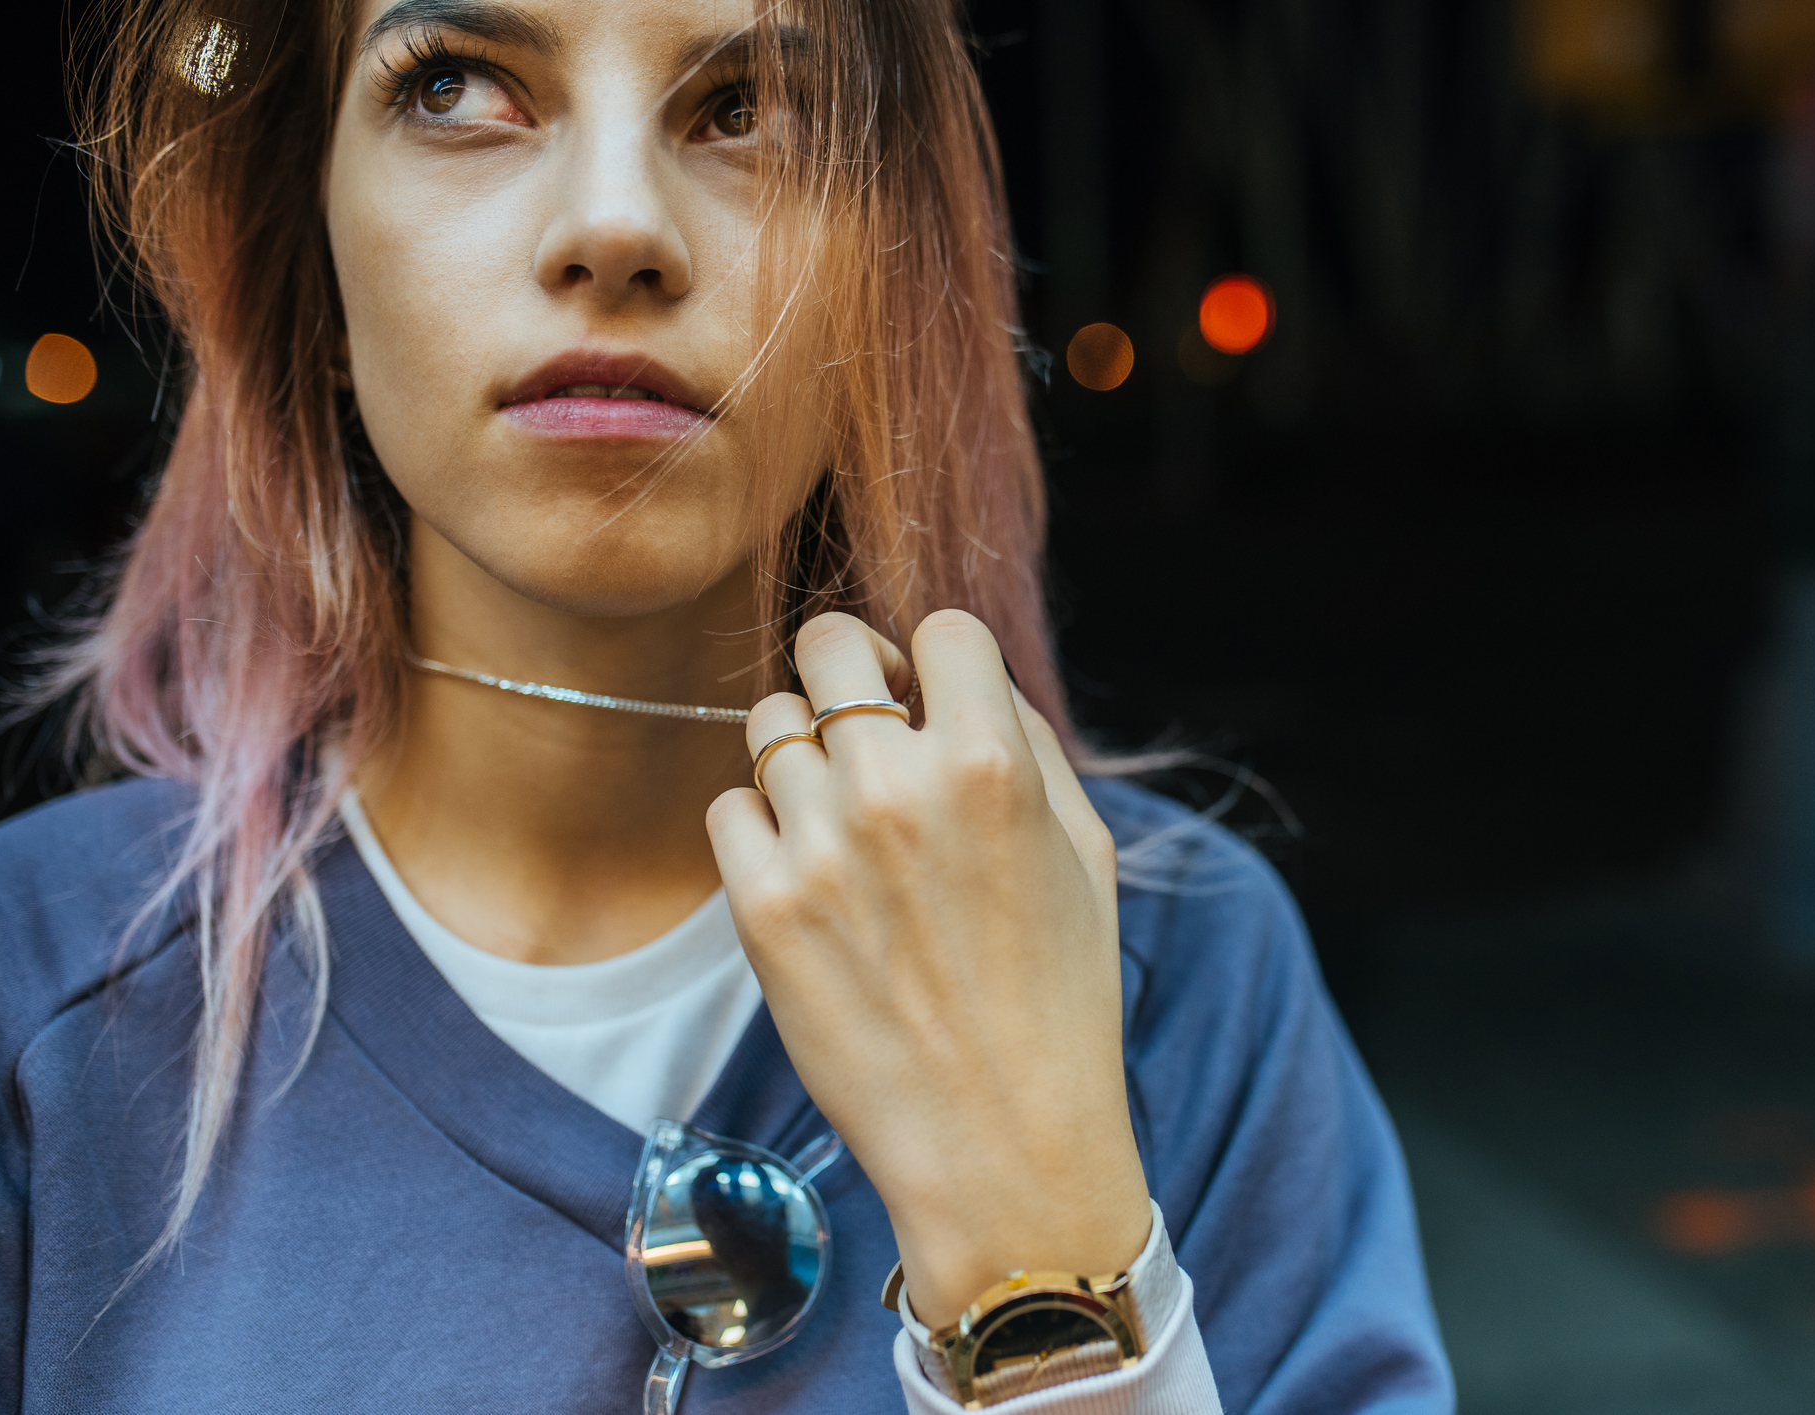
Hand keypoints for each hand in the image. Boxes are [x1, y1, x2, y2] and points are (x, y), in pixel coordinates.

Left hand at [706, 610, 1150, 1325]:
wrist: (999, 1140)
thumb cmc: (1058, 996)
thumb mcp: (1085, 851)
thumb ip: (1026, 744)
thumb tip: (959, 682)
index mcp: (992, 764)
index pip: (942, 629)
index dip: (941, 662)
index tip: (935, 703)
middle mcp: (896, 788)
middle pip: (828, 643)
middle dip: (852, 670)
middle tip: (867, 724)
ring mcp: (819, 846)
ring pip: (768, 723)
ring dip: (804, 753)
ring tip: (841, 816)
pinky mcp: (761, 908)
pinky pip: (728, 807)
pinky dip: (762, 825)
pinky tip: (807, 871)